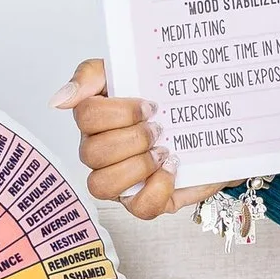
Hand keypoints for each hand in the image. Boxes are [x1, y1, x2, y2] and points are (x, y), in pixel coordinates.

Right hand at [50, 57, 237, 220]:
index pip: (85, 116)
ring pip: (101, 185)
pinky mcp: (146, 201)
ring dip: (136, 166)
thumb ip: (92, 74)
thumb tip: (60, 99)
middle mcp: (101, 153)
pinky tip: (172, 169)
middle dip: (132, 138)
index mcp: (97, 120)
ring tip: (163, 152)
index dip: (119, 112)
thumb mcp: (136, 70)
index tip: (149, 105)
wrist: (219, 126)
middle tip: (159, 128)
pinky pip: (138, 208)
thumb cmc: (171, 101)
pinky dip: (157, 188)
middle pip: (92, 152)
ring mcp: (121, 180)